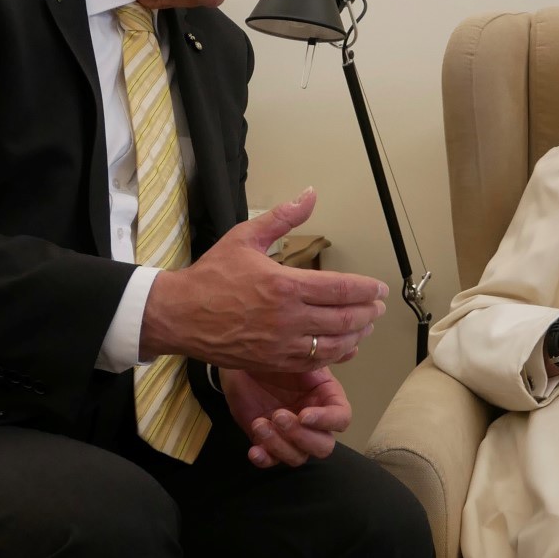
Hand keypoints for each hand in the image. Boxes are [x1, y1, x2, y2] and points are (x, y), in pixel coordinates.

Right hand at [140, 188, 387, 371]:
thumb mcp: (245, 237)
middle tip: (378, 306)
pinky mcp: (273, 362)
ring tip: (366, 325)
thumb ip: (283, 218)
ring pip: (334, 345)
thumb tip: (310, 194)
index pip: (341, 289)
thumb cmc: (211, 276)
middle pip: (344, 319)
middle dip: (368, 312)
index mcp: (285, 286)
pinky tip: (345, 346)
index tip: (379, 288)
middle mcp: (288, 319)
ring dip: (357, 335)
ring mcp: (281, 345)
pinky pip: (315, 362)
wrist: (180, 315)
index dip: (367, 290)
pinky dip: (336, 354)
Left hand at [220, 366, 349, 467]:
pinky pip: (272, 462)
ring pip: (298, 457)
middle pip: (323, 446)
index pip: (341, 419)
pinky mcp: (269, 443)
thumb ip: (322, 357)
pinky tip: (254, 450)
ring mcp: (291, 436)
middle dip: (301, 436)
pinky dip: (265, 460)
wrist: (241, 365)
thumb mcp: (298, 357)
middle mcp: (313, 423)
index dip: (326, 421)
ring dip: (279, 445)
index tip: (304, 414)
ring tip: (259, 424)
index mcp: (326, 399)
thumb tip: (353, 348)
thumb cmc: (274, 359)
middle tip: (278, 416)